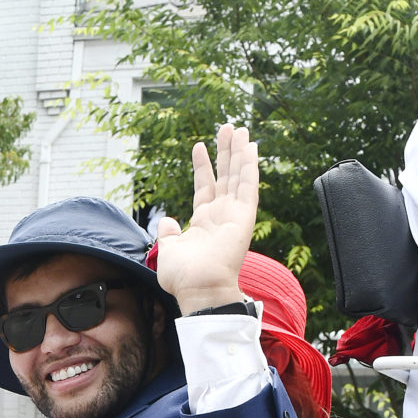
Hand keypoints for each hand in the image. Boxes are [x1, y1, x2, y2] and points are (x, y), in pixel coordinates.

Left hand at [154, 123, 257, 311]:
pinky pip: (249, 185)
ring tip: (239, 129)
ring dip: (239, 152)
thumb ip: (168, 233)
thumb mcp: (168, 250)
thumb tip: (167, 219)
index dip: (203, 166)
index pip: (205, 186)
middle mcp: (221, 214)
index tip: (199, 146)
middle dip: (226, 151)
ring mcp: (234, 214)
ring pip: (238, 175)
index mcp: (203, 221)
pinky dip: (249, 166)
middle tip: (228, 127)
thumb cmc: (183, 277)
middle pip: (225, 175)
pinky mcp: (244, 216)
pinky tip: (250, 147)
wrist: (198, 289)